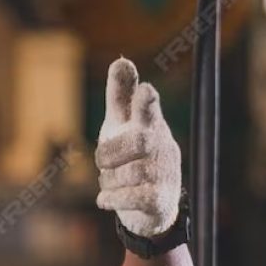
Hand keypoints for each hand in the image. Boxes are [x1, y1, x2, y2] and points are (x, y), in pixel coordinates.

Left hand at [96, 57, 181, 237]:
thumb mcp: (121, 125)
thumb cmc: (131, 156)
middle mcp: (162, 145)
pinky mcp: (160, 199)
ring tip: (110, 182)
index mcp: (150, 124)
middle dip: (109, 154)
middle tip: (102, 163)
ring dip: (107, 181)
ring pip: (127, 173)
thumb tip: (120, 60)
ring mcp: (164, 172)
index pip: (149, 109)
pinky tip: (106, 199)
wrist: (149, 205)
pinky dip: (111, 199)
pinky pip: (132, 197)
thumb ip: (120, 96)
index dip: (145, 101)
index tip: (146, 90)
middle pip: (136, 142)